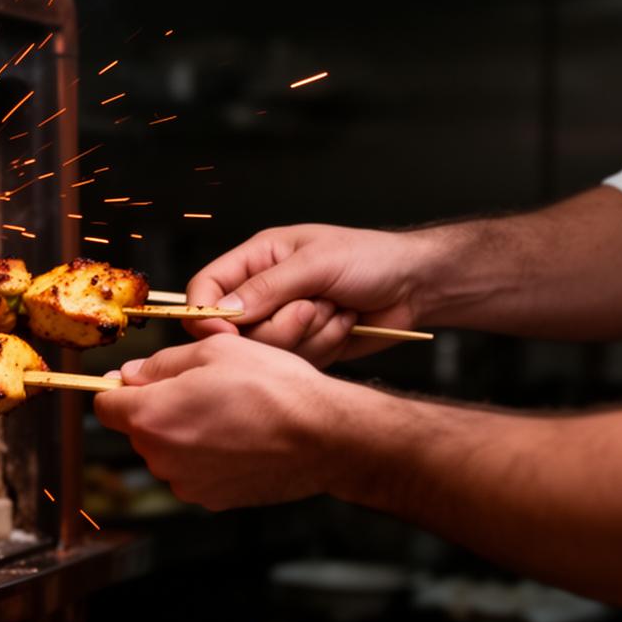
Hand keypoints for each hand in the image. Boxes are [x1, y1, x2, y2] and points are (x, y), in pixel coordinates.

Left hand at [93, 335, 362, 509]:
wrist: (322, 437)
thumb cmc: (273, 389)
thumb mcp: (213, 353)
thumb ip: (160, 365)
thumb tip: (129, 375)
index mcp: (152, 417)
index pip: (104, 405)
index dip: (118, 389)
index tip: (137, 381)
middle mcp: (161, 457)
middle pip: (137, 429)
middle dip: (157, 409)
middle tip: (200, 389)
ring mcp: (185, 483)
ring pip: (166, 451)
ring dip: (183, 433)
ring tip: (226, 413)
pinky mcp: (210, 499)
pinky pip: (192, 471)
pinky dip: (205, 456)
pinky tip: (237, 439)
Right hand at [183, 224, 438, 364]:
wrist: (415, 286)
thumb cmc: (370, 258)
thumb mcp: (317, 262)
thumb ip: (268, 287)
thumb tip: (224, 310)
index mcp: (257, 260)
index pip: (206, 288)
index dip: (206, 314)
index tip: (225, 333)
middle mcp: (263, 293)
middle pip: (235, 331)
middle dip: (277, 326)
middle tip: (312, 307)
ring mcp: (283, 321)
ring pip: (266, 351)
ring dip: (307, 334)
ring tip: (334, 309)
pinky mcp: (304, 347)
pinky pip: (296, 363)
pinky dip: (324, 345)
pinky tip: (344, 323)